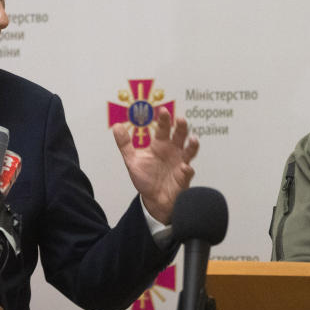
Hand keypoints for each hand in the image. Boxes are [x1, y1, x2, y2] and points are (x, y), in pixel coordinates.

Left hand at [113, 107, 198, 222]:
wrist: (153, 199)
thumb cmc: (145, 178)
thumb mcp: (132, 160)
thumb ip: (125, 143)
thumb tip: (116, 127)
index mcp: (161, 145)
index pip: (163, 128)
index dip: (164, 119)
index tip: (163, 111)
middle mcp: (173, 151)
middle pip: (180, 135)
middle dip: (181, 127)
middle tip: (180, 120)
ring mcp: (180, 163)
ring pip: (189, 151)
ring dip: (192, 145)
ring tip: (193, 140)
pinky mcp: (183, 178)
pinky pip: (187, 173)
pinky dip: (186, 170)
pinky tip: (184, 168)